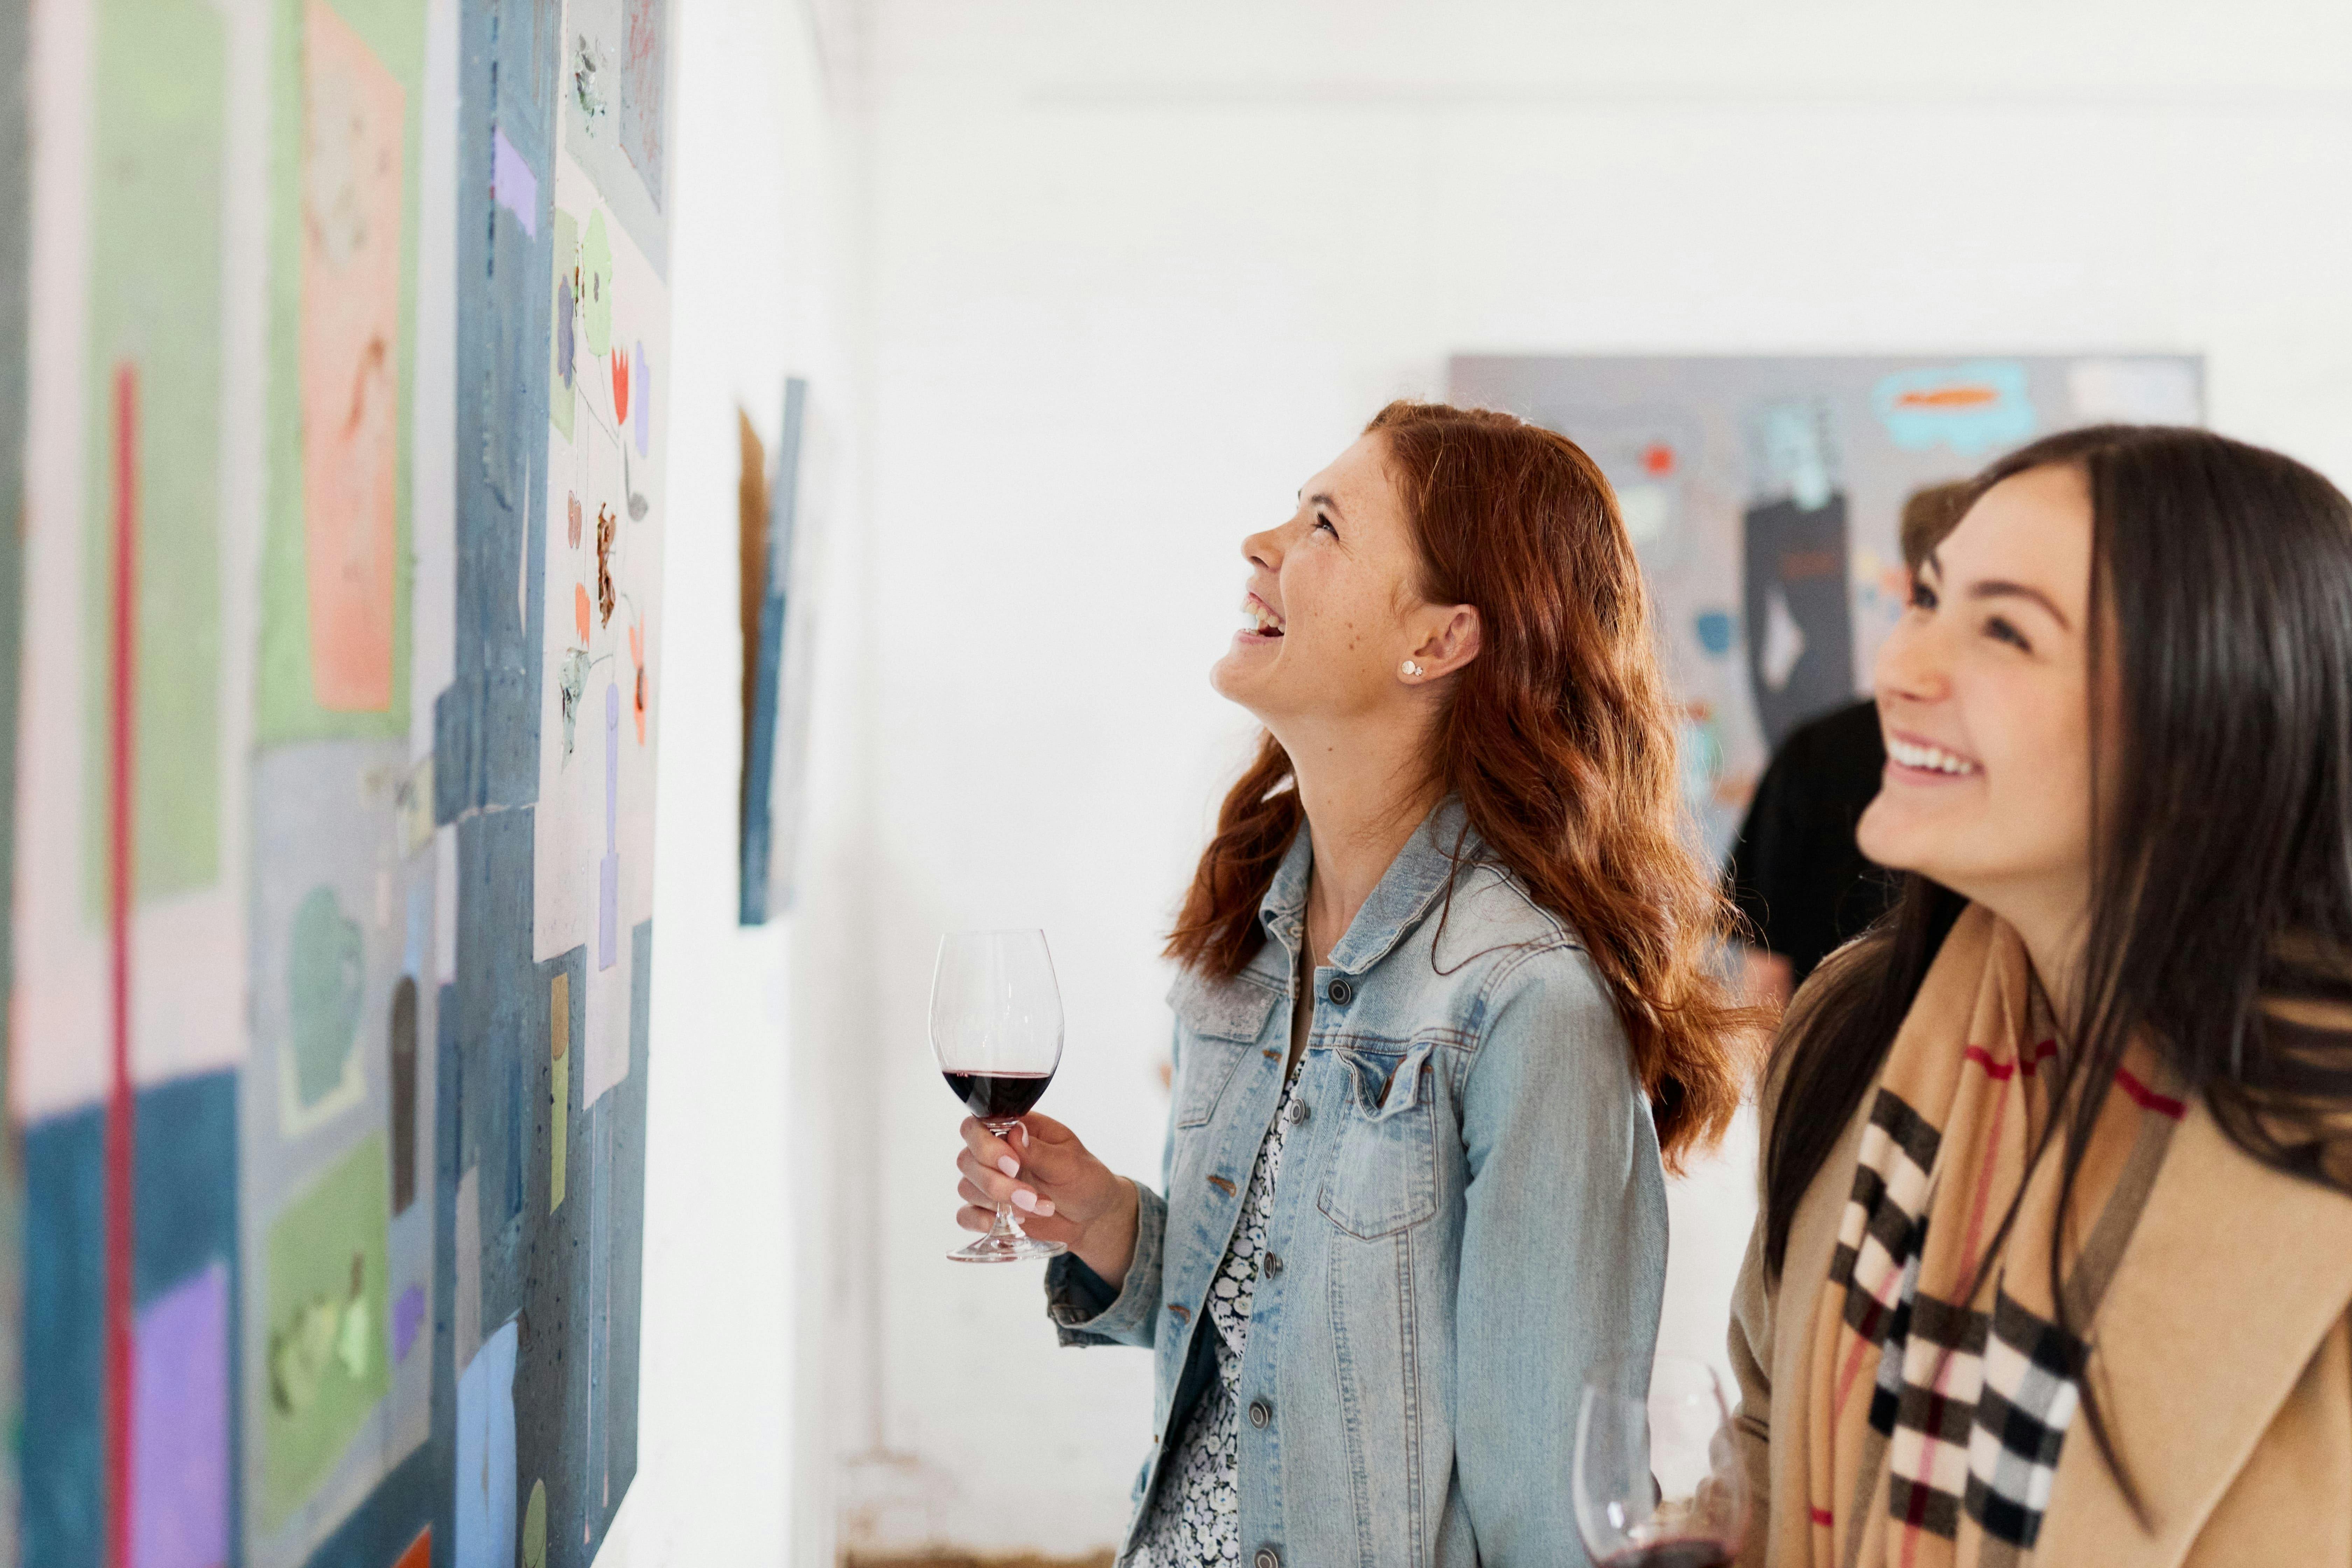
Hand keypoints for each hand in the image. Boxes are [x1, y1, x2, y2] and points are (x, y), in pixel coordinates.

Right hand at [955, 1113, 1139, 1287]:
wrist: (1092, 1218)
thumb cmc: (1085, 1181)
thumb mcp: (1071, 1163)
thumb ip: (1040, 1151)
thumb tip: (1014, 1134)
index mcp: (1015, 1131)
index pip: (978, 1126)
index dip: (986, 1145)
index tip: (1013, 1164)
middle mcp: (995, 1154)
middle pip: (967, 1159)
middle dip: (996, 1182)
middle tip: (1031, 1195)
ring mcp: (989, 1183)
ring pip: (967, 1188)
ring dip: (1001, 1203)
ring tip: (1040, 1207)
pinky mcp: (988, 1211)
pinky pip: (965, 1215)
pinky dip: (983, 1221)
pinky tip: (1012, 1222)